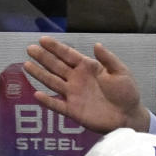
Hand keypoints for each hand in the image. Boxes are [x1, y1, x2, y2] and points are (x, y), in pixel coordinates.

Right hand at [24, 37, 147, 132]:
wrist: (129, 115)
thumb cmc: (126, 93)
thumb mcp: (121, 72)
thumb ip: (108, 59)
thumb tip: (96, 44)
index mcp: (88, 68)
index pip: (69, 55)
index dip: (56, 47)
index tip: (43, 39)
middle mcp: (77, 79)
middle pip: (56, 66)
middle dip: (43, 57)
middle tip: (30, 48)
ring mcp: (73, 94)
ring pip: (53, 82)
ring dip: (40, 74)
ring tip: (26, 65)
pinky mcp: (73, 110)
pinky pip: (57, 105)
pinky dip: (47, 100)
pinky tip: (36, 94)